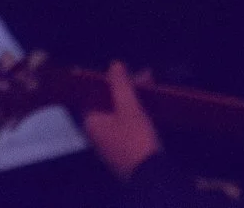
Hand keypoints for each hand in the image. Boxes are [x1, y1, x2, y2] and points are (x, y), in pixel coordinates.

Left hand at [81, 61, 161, 181]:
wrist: (152, 178)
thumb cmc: (135, 139)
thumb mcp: (129, 108)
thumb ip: (120, 85)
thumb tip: (114, 64)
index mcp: (91, 121)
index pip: (93, 93)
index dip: (108, 79)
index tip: (123, 70)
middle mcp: (96, 133)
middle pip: (108, 102)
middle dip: (126, 88)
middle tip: (147, 76)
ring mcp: (110, 143)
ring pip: (120, 113)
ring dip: (134, 99)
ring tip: (153, 86)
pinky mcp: (124, 151)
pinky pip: (127, 125)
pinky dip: (136, 114)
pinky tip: (151, 106)